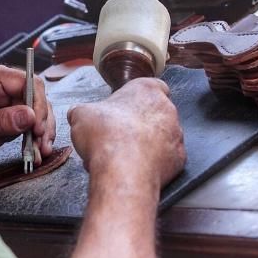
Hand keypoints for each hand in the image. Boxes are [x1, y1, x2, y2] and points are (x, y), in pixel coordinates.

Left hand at [0, 63, 55, 172]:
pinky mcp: (6, 120)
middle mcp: (1, 87)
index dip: (37, 104)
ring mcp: (5, 104)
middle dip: (43, 121)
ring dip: (42, 132)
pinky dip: (35, 139)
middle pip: (36, 97)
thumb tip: (29, 115)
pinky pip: (28, 126)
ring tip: (40, 152)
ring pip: (36, 113)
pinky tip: (35, 152)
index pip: (28, 82)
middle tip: (41, 143)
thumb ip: (0, 122)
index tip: (37, 127)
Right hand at [68, 78, 184, 189]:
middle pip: (155, 112)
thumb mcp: (80, 115)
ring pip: (162, 136)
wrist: (122, 171)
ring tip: (124, 154)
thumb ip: (82, 111)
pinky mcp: (179, 159)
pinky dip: (154, 162)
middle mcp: (167, 109)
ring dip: (146, 142)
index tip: (123, 109)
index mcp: (147, 89)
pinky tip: (136, 167)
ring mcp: (176, 134)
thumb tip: (78, 114)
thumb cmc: (104, 136)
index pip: (150, 86)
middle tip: (118, 135)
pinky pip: (166, 158)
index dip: (135, 98)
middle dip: (138, 122)